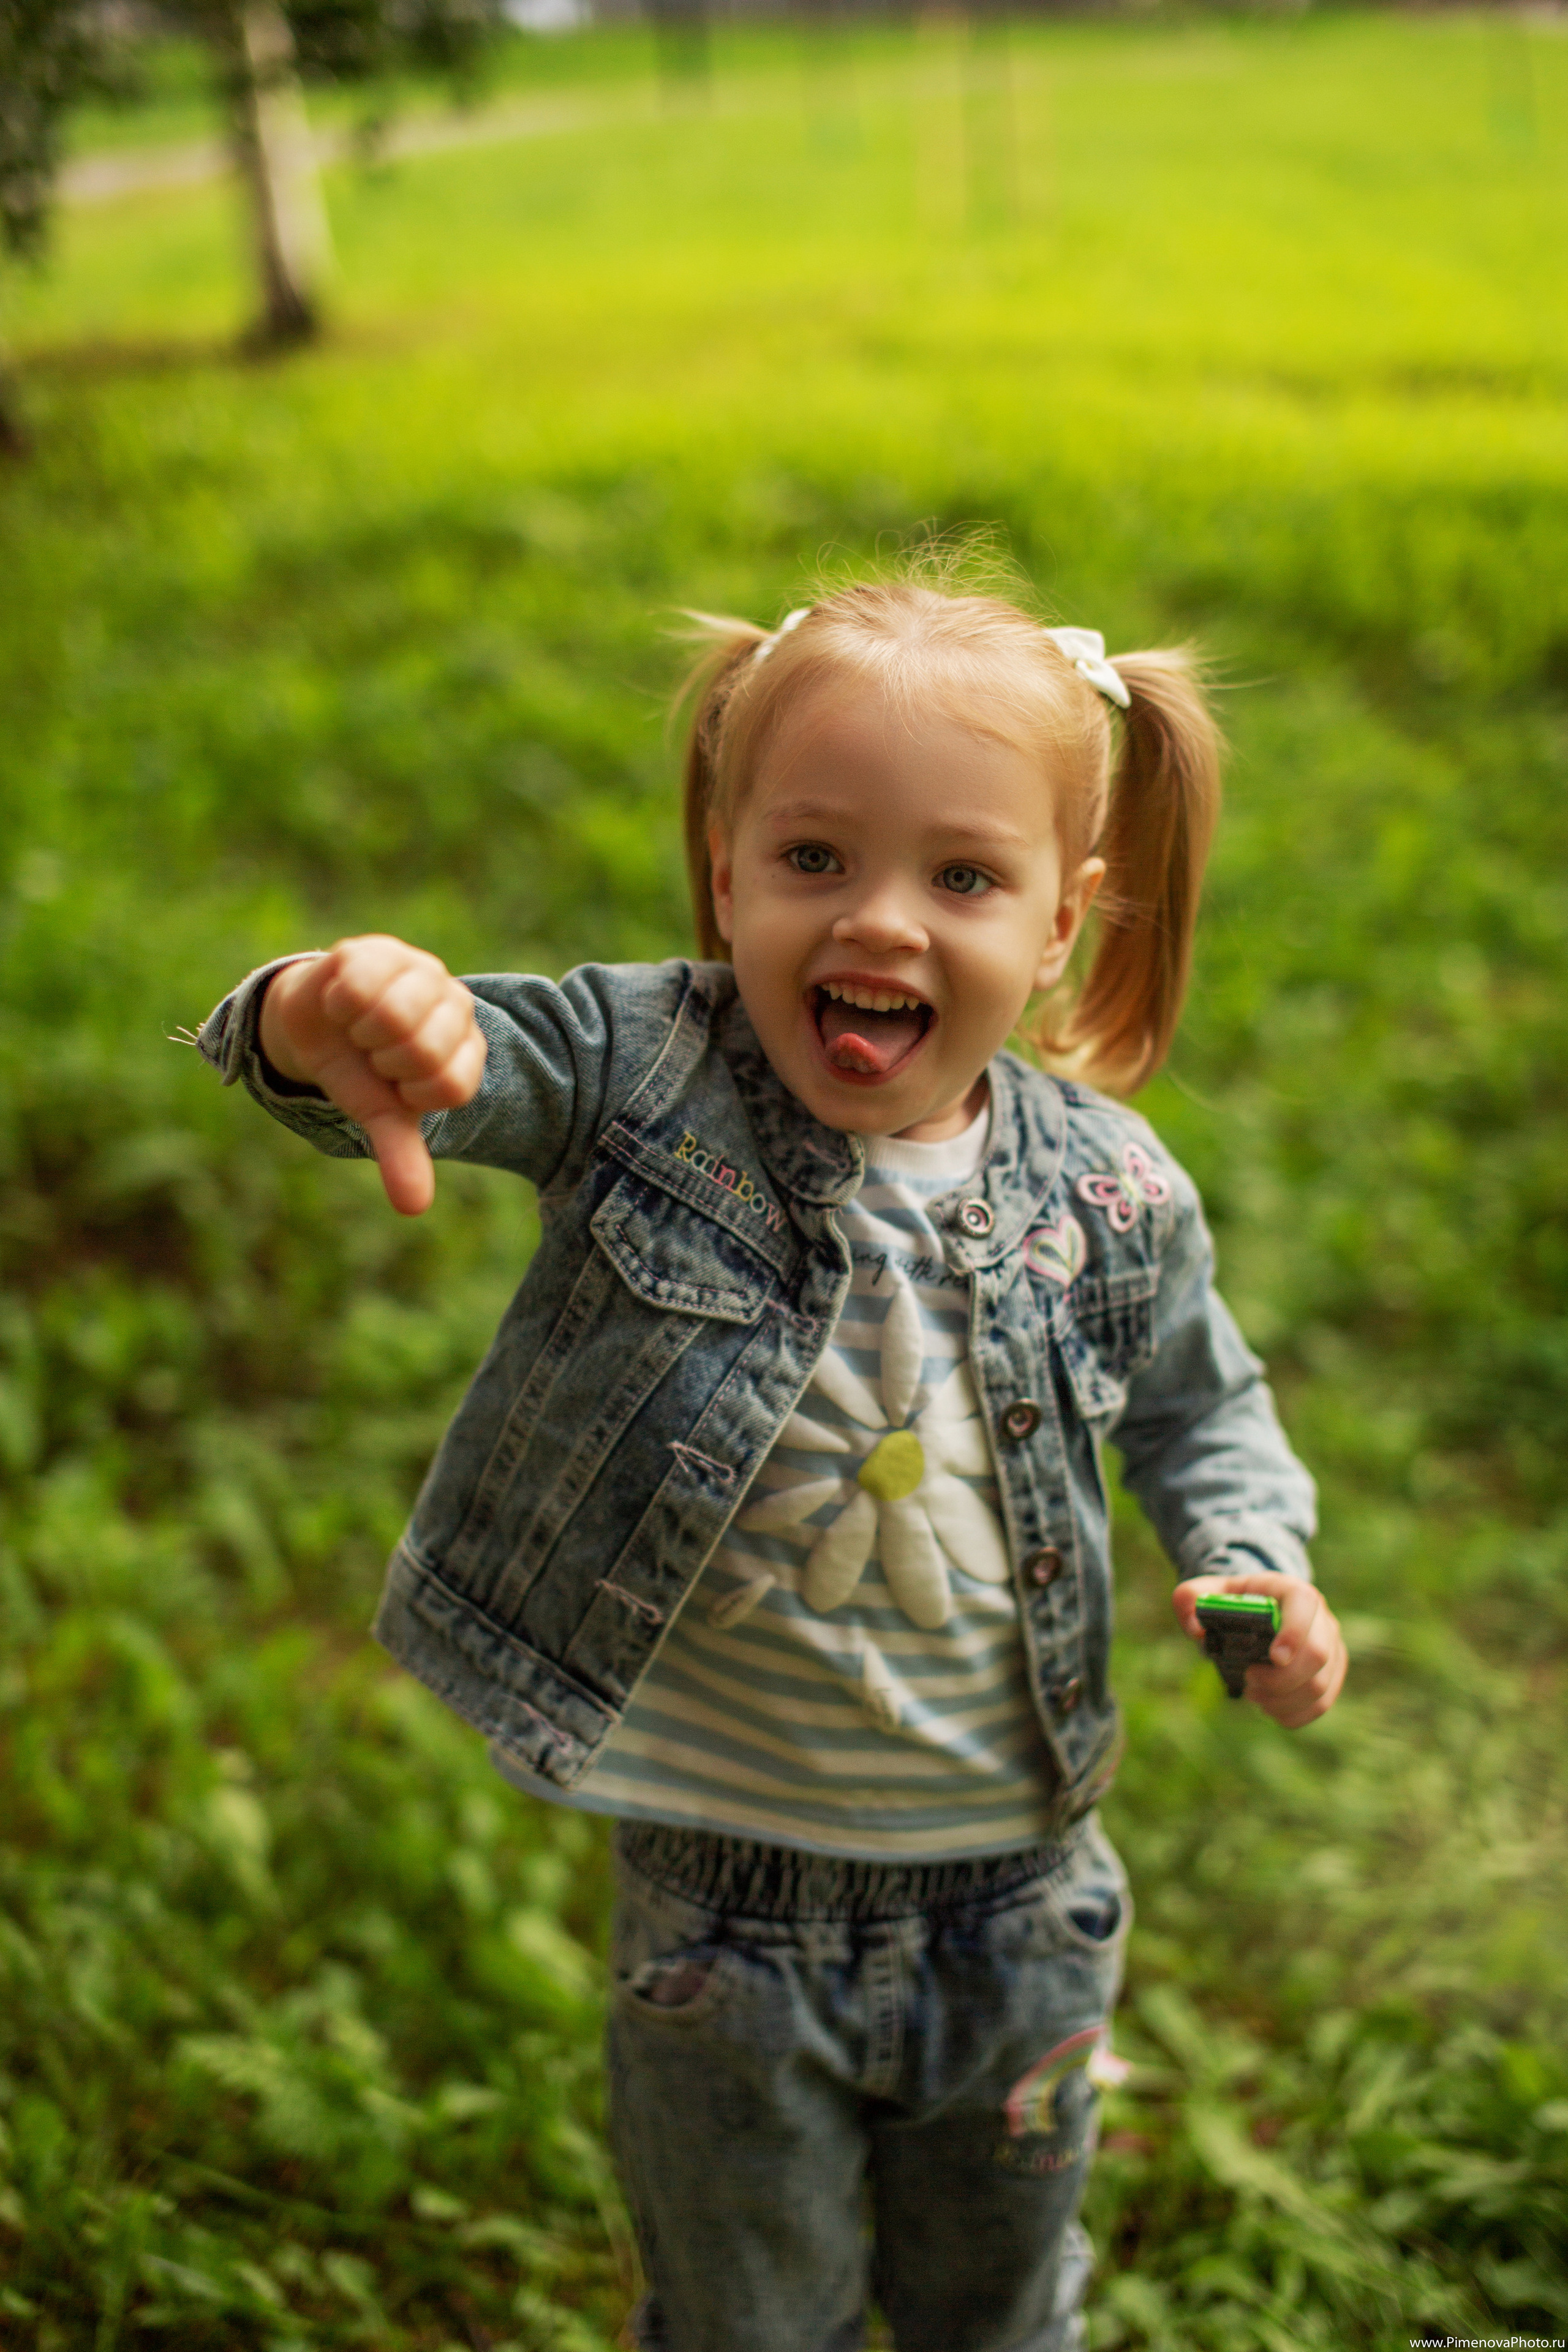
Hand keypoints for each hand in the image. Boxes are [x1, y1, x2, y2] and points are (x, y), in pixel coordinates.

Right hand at [260, 936, 486, 1215]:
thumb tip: (413, 1208)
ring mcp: (420, 970)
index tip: (397, 1083)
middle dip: (383, 1061)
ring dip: (360, 1031)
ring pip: (392, 1017)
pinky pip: (358, 987)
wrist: (316, 1021)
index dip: (411, 1092)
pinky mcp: (379, 949)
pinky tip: (343, 1000)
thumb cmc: (361, 1069)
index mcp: (465, 1046)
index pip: (452, 1086)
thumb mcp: (381, 1114)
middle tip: (375, 1051)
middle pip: (421, 1051)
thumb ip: (402, 1155)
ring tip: (360, 1026)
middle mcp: (454, 1003)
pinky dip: (339, 1004)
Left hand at [1171, 1569, 1346, 1728]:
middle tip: (1249, 1681)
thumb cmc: (1234, 1604)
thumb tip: (1195, 1628)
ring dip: (1283, 1701)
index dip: (1294, 1633)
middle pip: (1318, 1654)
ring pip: (1320, 1686)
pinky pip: (1321, 1705)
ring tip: (1254, 1695)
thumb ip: (1190, 1598)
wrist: (1259, 1614)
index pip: (1304, 1603)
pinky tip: (1269, 1708)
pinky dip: (1292, 1715)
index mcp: (1290, 1590)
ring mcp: (1331, 1648)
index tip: (1273, 1657)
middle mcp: (1320, 1617)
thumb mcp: (1208, 1593)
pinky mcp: (1331, 1675)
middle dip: (1280, 1678)